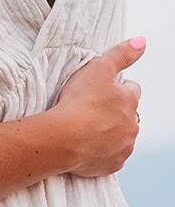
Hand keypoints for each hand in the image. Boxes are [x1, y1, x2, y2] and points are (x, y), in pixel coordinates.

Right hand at [51, 37, 144, 176]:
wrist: (65, 138)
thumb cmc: (79, 102)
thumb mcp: (98, 68)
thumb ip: (121, 54)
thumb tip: (141, 42)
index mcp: (130, 101)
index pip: (132, 89)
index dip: (117, 87)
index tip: (101, 89)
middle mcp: (132, 125)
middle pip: (129, 114)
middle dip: (115, 110)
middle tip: (91, 107)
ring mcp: (124, 146)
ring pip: (122, 135)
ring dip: (110, 130)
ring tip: (86, 124)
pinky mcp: (113, 164)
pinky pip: (112, 155)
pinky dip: (102, 149)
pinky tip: (87, 142)